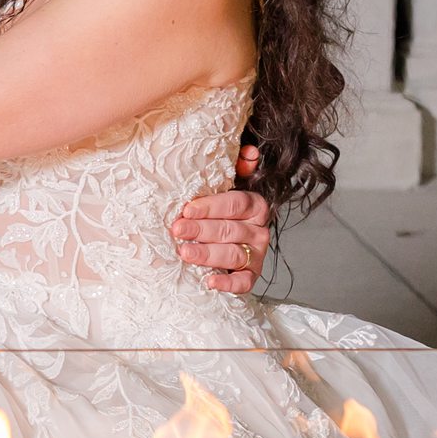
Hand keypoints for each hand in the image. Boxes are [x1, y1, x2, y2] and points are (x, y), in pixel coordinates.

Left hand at [173, 149, 270, 291]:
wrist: (226, 238)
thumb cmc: (221, 210)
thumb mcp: (228, 185)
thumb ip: (237, 167)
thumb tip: (249, 153)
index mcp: (255, 206)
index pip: (235, 204)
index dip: (211, 207)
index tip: (187, 209)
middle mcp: (259, 230)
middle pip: (229, 230)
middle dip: (201, 230)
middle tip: (177, 229)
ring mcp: (256, 254)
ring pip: (233, 255)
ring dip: (208, 254)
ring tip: (184, 252)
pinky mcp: (251, 275)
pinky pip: (244, 283)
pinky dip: (228, 284)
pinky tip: (209, 282)